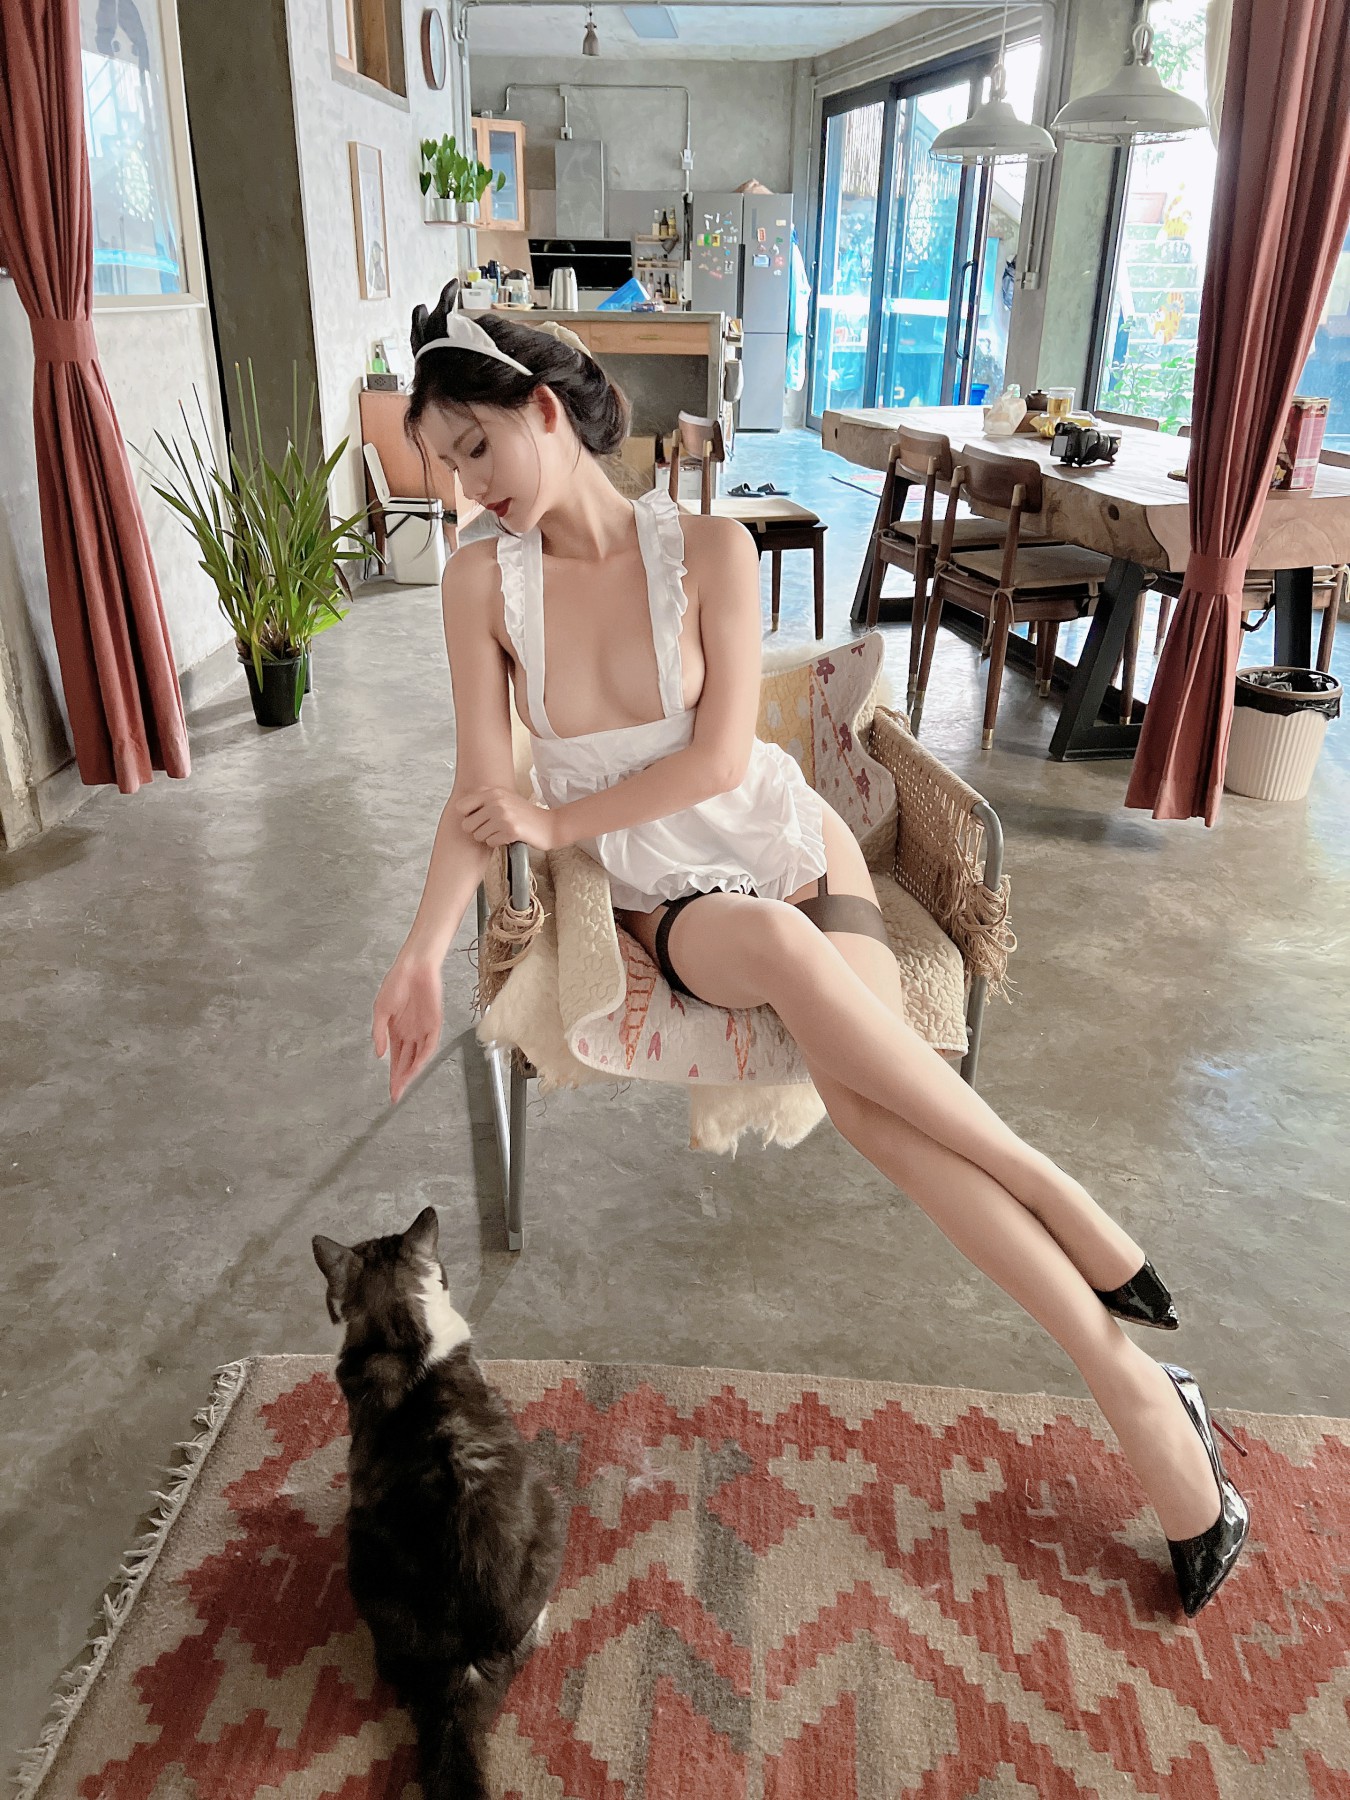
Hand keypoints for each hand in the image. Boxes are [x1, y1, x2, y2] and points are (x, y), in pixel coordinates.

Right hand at [372, 953, 443, 1104]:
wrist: (414, 966)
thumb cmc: (397, 983)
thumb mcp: (381, 1010)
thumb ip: (379, 1033)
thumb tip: (378, 1054)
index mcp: (396, 1031)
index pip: (395, 1060)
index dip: (393, 1076)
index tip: (391, 1092)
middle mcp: (410, 1033)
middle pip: (406, 1062)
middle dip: (401, 1079)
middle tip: (396, 1095)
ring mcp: (422, 1029)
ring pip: (418, 1057)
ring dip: (411, 1072)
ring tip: (404, 1085)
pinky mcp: (434, 1023)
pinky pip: (429, 1045)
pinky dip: (422, 1057)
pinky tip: (415, 1068)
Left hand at [454, 787, 558, 850]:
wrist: (549, 825)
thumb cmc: (525, 815)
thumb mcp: (504, 798)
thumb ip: (484, 799)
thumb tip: (458, 808)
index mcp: (492, 791)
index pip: (461, 806)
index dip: (468, 816)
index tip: (479, 818)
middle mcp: (496, 801)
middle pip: (467, 824)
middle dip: (478, 830)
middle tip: (493, 828)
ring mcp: (503, 815)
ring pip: (478, 835)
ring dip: (489, 837)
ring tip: (503, 831)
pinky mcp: (510, 830)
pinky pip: (490, 842)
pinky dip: (498, 843)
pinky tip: (509, 836)